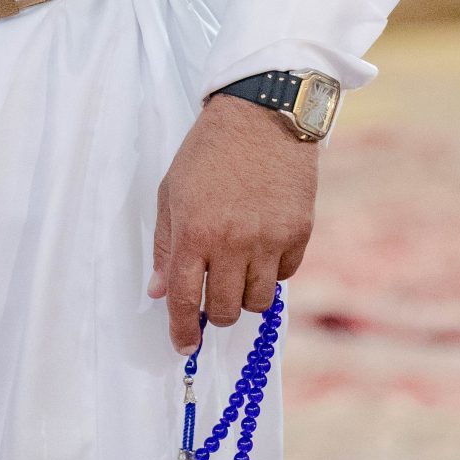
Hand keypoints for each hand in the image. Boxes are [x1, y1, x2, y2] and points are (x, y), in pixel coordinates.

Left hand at [148, 93, 317, 352]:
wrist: (261, 114)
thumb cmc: (208, 151)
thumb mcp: (172, 191)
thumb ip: (165, 245)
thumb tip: (159, 292)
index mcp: (195, 231)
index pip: (185, 300)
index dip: (182, 331)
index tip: (184, 346)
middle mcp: (233, 242)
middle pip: (225, 310)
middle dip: (215, 313)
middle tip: (212, 296)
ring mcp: (270, 240)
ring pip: (258, 302)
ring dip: (245, 296)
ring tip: (238, 271)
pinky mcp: (299, 233)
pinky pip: (285, 276)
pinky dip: (273, 272)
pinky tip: (263, 246)